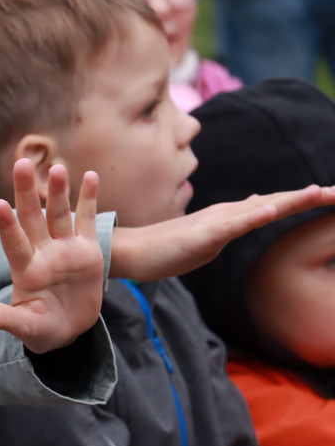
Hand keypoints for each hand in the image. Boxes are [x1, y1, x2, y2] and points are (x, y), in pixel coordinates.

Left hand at [0, 159, 102, 353]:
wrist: (70, 330)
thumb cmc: (41, 330)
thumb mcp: (24, 327)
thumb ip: (2, 319)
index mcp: (25, 270)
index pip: (13, 243)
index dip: (6, 226)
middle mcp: (42, 253)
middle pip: (32, 217)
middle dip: (26, 192)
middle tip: (20, 163)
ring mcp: (65, 249)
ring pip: (59, 214)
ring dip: (58, 191)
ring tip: (56, 168)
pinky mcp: (87, 250)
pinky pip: (87, 220)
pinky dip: (89, 199)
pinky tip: (90, 176)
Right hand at [111, 184, 334, 280]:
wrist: (131, 252)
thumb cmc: (163, 250)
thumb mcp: (206, 241)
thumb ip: (229, 228)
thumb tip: (250, 213)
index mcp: (228, 217)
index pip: (272, 206)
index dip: (301, 200)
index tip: (330, 195)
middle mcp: (226, 214)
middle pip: (274, 203)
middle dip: (309, 198)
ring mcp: (214, 223)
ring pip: (258, 210)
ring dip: (289, 201)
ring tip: (318, 192)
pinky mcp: (202, 236)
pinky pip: (232, 226)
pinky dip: (253, 216)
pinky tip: (271, 210)